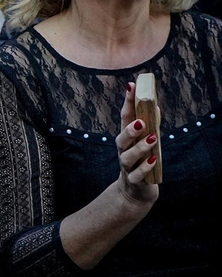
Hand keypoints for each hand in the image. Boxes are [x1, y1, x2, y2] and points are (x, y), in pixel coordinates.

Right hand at [114, 81, 158, 207]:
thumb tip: (156, 106)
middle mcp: (123, 151)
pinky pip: (137, 175)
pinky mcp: (133, 181)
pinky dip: (144, 168)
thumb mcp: (146, 143)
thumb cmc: (142, 162)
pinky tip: (153, 161)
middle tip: (140, 122)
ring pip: (128, 157)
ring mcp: (127, 166)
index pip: (125, 118)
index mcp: (127, 139)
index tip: (131, 86)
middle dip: (129, 129)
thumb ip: (151, 126)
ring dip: (139, 147)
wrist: (135, 191)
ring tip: (152, 139)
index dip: (127, 102)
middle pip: (121, 139)